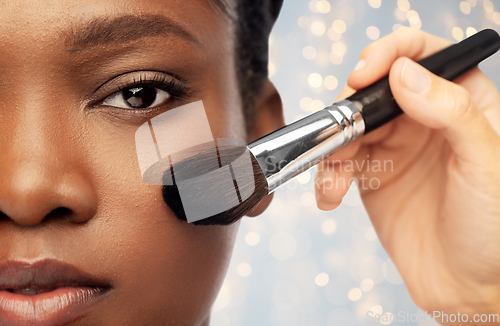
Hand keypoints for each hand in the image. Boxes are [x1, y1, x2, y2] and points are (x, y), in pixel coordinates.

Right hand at [315, 28, 499, 322]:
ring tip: (336, 180)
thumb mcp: (483, 163)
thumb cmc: (492, 230)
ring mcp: (395, 146)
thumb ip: (449, 110)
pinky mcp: (372, 174)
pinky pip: (337, 161)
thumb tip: (404, 72)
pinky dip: (326, 175)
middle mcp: (424, 118)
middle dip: (350, 108)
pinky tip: (331, 195)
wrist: (466, 287)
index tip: (365, 74)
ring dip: (332, 147)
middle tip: (342, 133)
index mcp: (462, 102)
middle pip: (374, 88)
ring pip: (348, 124)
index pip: (423, 55)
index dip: (390, 53)